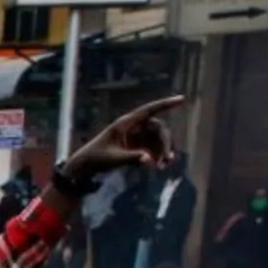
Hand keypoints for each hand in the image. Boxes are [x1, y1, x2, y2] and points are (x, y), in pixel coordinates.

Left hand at [59, 96, 185, 186]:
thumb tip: (149, 160)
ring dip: (163, 152)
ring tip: (163, 166)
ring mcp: (136, 137)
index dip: (166, 104)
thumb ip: (132, 158)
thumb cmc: (96, 159)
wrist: (85, 168)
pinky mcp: (136, 147)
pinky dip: (157, 157)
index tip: (182, 99)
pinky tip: (157, 167)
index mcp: (126, 123)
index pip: (149, 110)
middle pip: (158, 128)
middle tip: (168, 159)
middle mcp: (133, 127)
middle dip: (165, 143)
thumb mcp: (113, 159)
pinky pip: (152, 149)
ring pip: (157, 140)